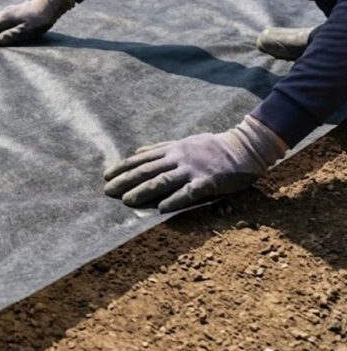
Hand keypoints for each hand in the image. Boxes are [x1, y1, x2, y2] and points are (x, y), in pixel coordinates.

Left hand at [103, 115, 286, 212]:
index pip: (141, 159)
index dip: (122, 168)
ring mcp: (192, 169)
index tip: (105, 176)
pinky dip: (175, 200)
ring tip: (127, 202)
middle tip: (108, 192)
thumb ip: (160, 148)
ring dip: (143, 192)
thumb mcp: (182, 142)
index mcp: (171, 149)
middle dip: (125, 181)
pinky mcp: (208, 182)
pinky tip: (162, 209)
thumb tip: (137, 151)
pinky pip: (189, 192)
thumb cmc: (211, 147)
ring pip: (163, 181)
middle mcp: (178, 158)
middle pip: (147, 170)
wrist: (244, 148)